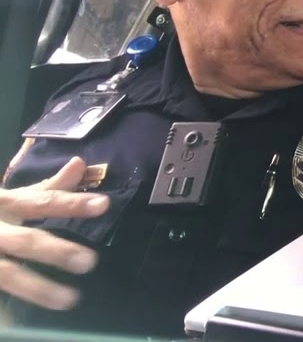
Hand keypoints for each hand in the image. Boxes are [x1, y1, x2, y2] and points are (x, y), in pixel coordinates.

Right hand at [0, 157, 108, 311]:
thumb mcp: (9, 197)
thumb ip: (45, 188)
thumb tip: (81, 164)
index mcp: (3, 204)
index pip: (41, 201)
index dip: (71, 203)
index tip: (104, 205)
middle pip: (24, 240)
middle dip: (55, 251)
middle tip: (89, 262)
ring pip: (7, 273)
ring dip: (37, 287)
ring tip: (69, 299)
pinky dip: (4, 313)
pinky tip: (16, 325)